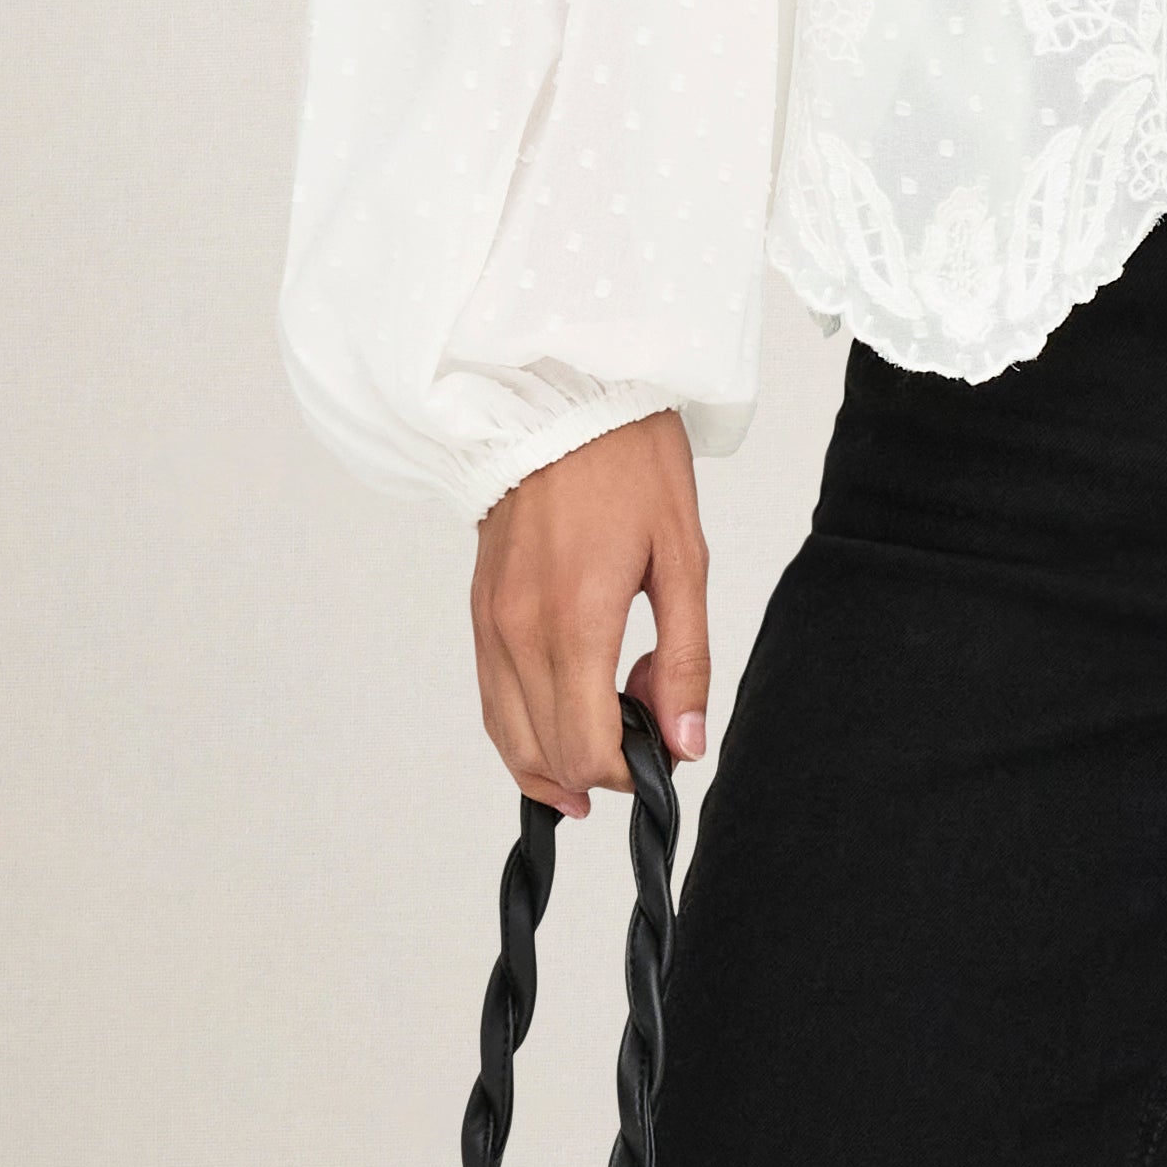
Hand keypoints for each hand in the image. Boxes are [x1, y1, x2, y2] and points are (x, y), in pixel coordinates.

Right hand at [470, 408, 710, 817]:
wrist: (562, 397)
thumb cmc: (630, 461)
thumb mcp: (683, 557)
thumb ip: (685, 658)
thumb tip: (686, 744)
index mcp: (574, 621)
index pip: (586, 749)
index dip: (631, 770)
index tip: (665, 745)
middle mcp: (518, 633)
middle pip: (546, 755)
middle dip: (602, 762)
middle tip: (648, 719)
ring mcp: (491, 624)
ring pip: (509, 738)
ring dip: (557, 757)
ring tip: (609, 733)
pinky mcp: (479, 611)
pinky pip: (493, 698)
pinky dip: (526, 726)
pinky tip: (564, 712)